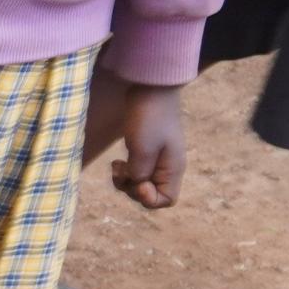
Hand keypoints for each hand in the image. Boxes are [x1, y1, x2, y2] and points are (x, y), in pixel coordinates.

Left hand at [83, 67, 183, 206]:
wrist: (149, 88)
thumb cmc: (149, 117)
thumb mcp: (143, 149)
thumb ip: (139, 173)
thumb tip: (136, 186)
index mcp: (173, 168)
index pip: (167, 200)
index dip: (149, 199)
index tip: (138, 183)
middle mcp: (167, 167)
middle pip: (149, 194)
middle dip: (132, 189)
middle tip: (122, 171)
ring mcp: (156, 159)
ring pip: (139, 184)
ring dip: (124, 181)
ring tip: (116, 166)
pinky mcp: (144, 151)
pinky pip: (134, 172)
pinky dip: (124, 172)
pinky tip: (116, 162)